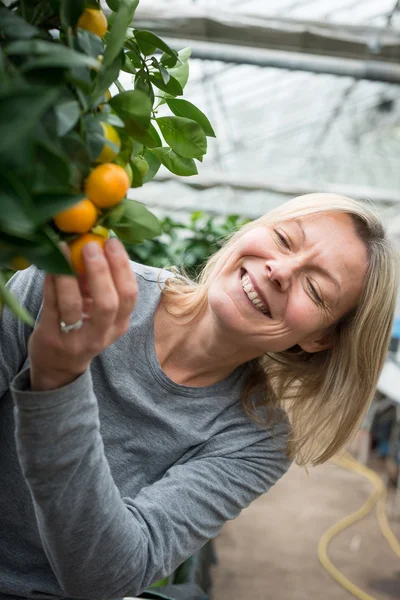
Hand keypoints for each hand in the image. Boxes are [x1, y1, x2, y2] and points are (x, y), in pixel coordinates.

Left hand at [28, 238, 137, 390]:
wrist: (59, 365)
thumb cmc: (83, 328)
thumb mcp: (100, 313)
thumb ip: (102, 284)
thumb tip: (98, 243)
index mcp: (119, 324)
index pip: (129, 295)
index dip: (122, 267)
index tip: (113, 242)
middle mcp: (101, 334)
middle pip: (109, 303)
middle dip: (102, 270)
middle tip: (91, 245)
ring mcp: (75, 338)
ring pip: (74, 304)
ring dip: (70, 274)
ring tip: (66, 249)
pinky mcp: (50, 336)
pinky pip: (51, 304)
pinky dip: (52, 280)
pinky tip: (52, 263)